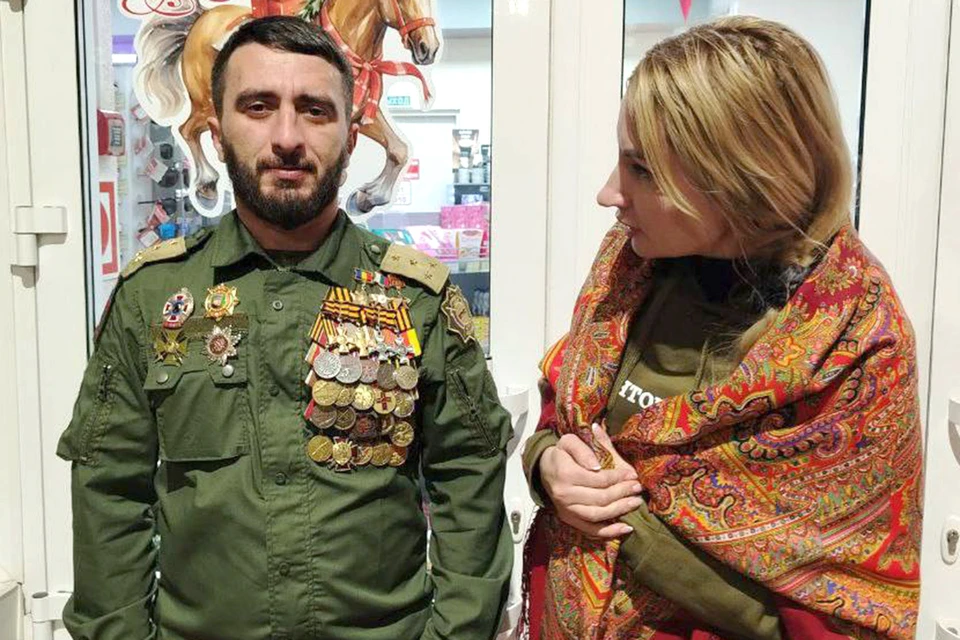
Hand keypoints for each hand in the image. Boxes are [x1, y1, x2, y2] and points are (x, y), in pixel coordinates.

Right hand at [538, 424, 644, 538]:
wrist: (543, 468)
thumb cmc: (561, 453)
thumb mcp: (569, 441)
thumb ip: (584, 450)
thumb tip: (597, 466)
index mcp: (566, 474)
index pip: (599, 479)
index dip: (618, 478)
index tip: (633, 475)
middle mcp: (564, 495)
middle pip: (600, 498)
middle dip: (622, 493)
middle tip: (637, 488)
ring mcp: (566, 509)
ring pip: (597, 515)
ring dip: (619, 510)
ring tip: (635, 503)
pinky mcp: (569, 519)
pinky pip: (590, 530)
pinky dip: (608, 532)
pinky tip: (625, 528)